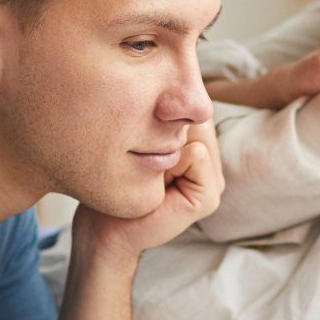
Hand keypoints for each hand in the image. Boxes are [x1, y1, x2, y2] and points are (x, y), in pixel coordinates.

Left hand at [78, 120, 222, 260]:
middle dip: (167, 128)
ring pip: (198, 131)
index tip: (141, 143)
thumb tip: (182, 93)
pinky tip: (158, 184)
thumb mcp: (141, 136)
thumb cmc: (115, 178)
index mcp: (199, 146)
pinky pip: (197, 154)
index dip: (162, 114)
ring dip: (168, 145)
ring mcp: (215, 181)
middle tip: (145, 159)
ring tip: (152, 172)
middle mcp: (212, 162)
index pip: (192, 106)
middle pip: (197, 117)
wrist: (105, 227)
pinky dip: (173, 162)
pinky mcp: (209, 198)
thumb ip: (166, 118)